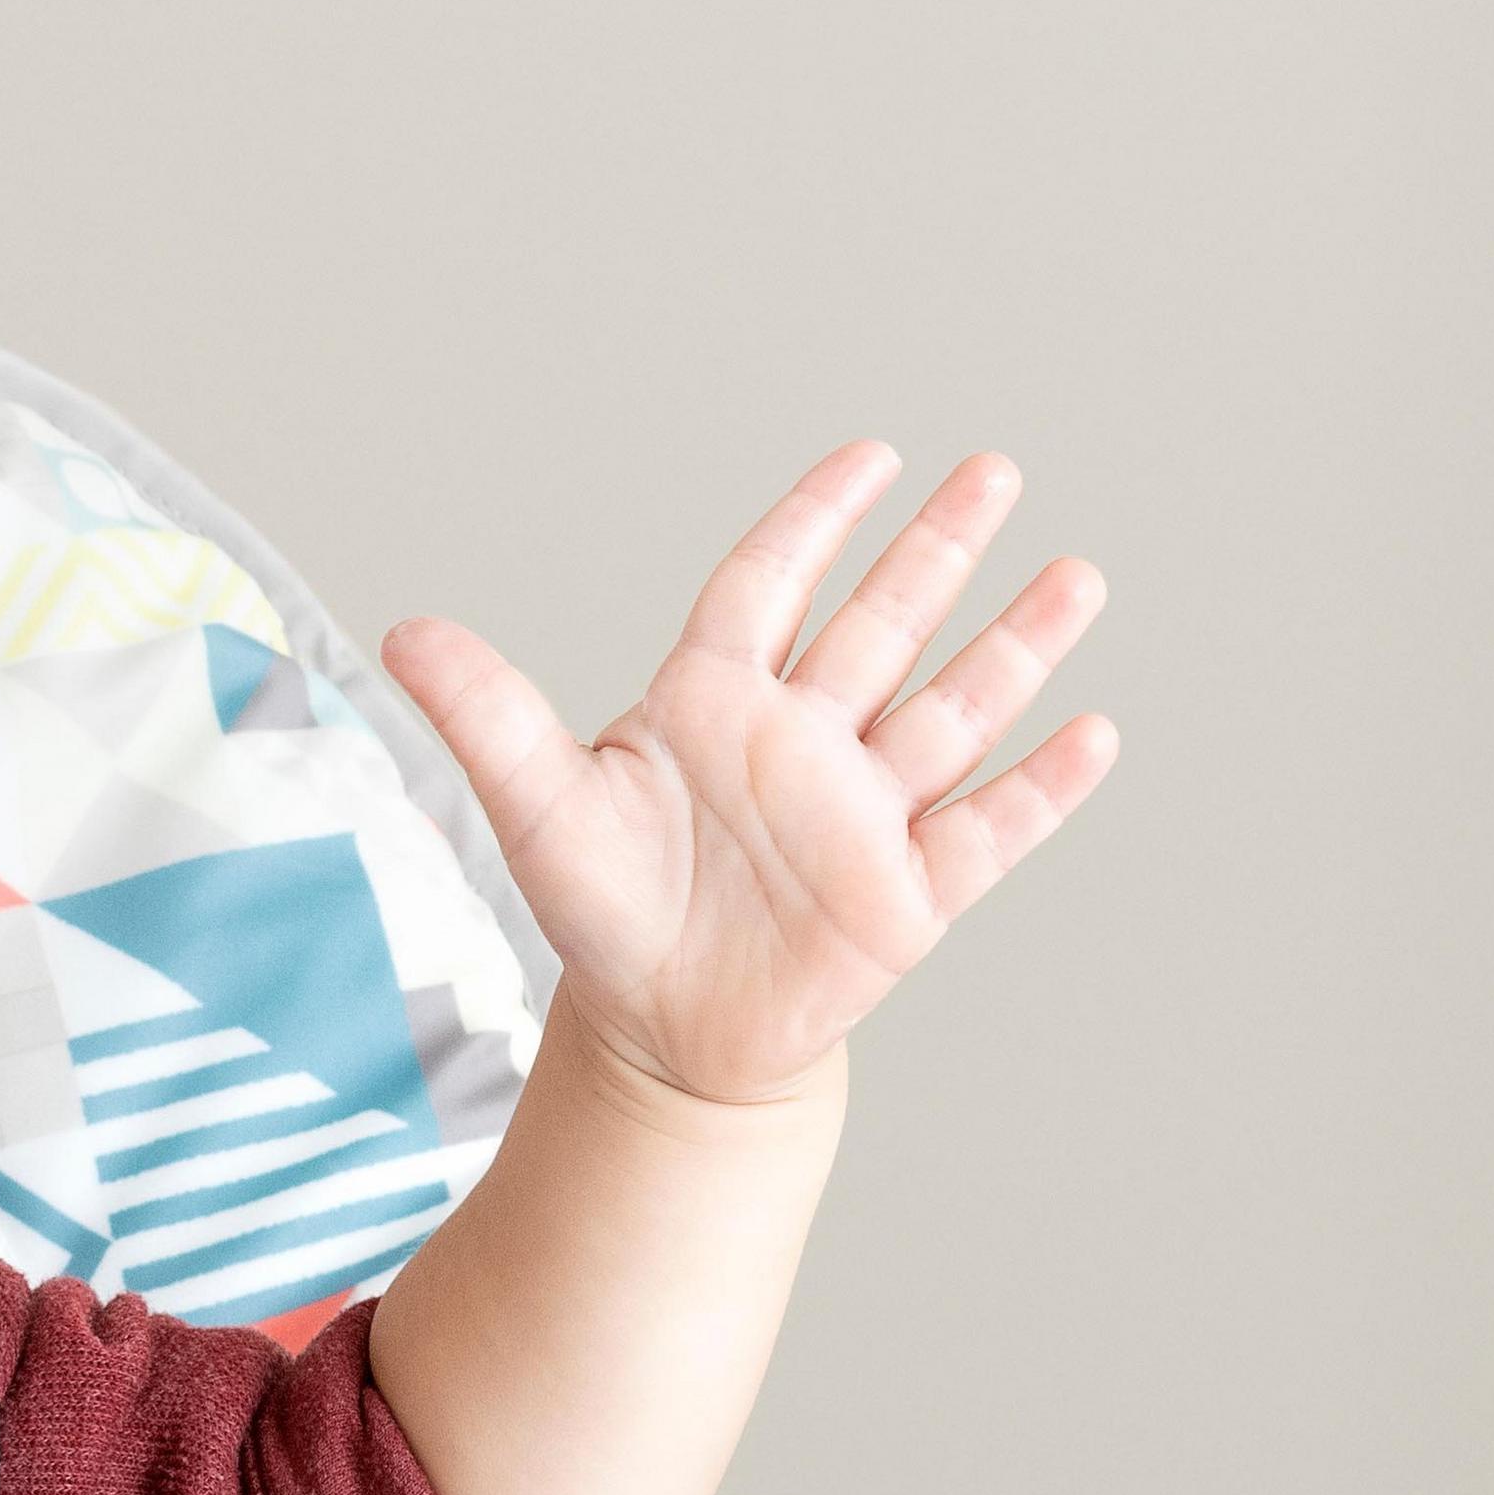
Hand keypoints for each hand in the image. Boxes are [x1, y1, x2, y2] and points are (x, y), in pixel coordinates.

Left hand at [380, 449, 1116, 1117]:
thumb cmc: (605, 913)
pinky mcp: (905, 896)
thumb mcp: (538, 810)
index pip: (772, 584)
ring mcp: (862, 814)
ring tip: (1078, 574)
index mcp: (716, 702)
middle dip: (939, 549)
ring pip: (952, 711)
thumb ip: (489, 715)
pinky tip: (1093, 731)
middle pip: (882, 624)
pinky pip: (986, 830)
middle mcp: (804, 741)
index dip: (817, 519)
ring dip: (1014, 647)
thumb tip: (401, 633)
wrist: (665, 1039)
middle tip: (996, 469)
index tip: (871, 455)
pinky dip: (1039, 787)